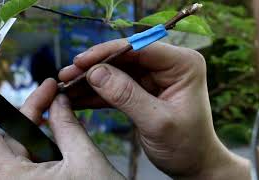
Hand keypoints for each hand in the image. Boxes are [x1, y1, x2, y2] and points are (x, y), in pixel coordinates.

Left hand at [0, 75, 124, 179]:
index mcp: (14, 179)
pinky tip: (58, 125)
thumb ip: (68, 126)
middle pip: (9, 137)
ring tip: (56, 101)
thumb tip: (59, 100)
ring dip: (39, 123)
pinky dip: (45, 139)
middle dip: (30, 108)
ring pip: (22, 146)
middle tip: (49, 87)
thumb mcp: (85, 159)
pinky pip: (33, 157)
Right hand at [59, 39, 249, 178]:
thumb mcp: (157, 122)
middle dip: (94, 67)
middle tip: (67, 75)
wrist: (193, 164)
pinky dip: (97, 93)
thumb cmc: (186, 145)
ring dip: (90, 80)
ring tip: (66, 87)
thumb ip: (126, 96)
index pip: (140, 48)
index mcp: (182, 64)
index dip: (107, 52)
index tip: (81, 62)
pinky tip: (77, 98)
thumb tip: (95, 73)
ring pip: (116, 72)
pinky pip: (116, 87)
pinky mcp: (143, 89)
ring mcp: (154, 77)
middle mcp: (168, 65)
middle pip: (124, 58)